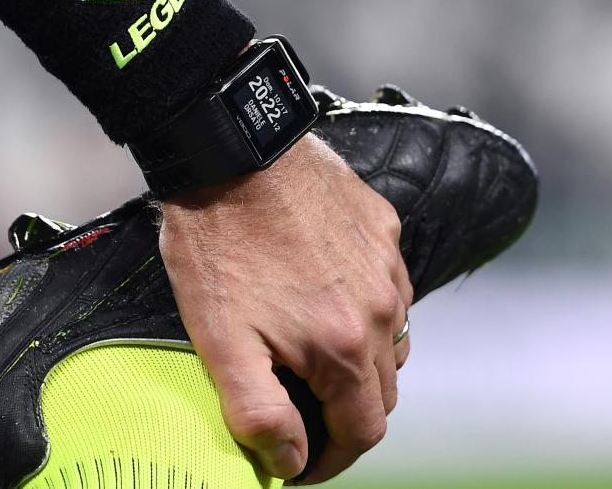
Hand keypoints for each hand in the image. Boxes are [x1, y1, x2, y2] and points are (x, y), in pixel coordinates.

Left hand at [159, 135, 412, 482]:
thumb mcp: (220, 341)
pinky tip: (327, 294)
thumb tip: (291, 458)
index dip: (336, 459)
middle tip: (305, 410)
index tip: (306, 461)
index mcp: (344, 346)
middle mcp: (382, 308)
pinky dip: (368, 306)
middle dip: (348, 413)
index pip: (365, 431)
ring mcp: (387, 264)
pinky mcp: (382, 226)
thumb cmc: (218, 245)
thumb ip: (259, 411)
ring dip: (362, 361)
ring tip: (316, 356)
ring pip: (393, 338)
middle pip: (383, 390)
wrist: (232, 153)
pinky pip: (391, 285)